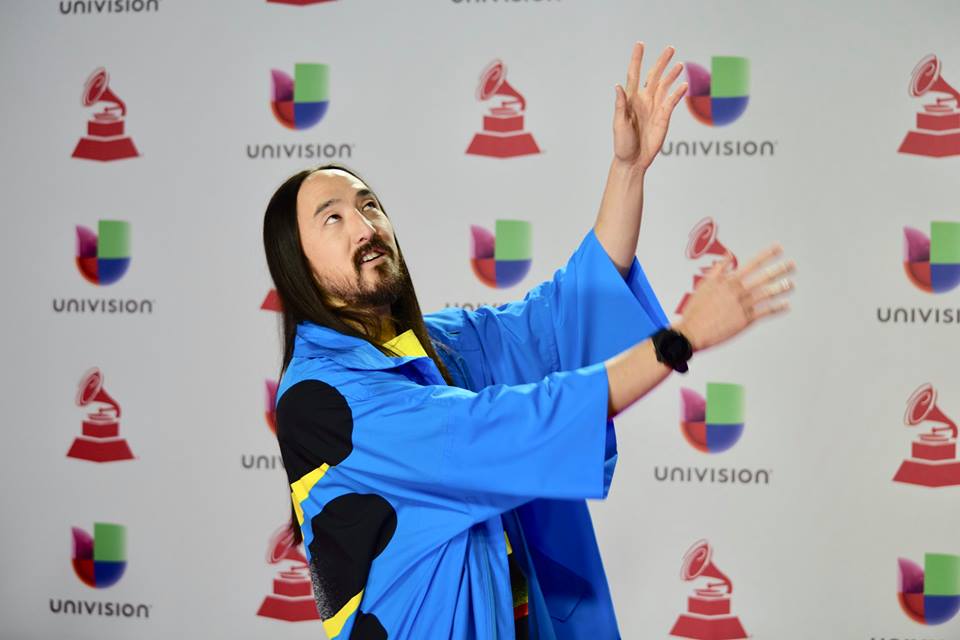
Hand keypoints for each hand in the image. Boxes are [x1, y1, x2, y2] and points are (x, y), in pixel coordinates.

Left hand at [613, 42, 687, 171]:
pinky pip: (672, 101)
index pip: (633, 75)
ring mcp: (655, 107)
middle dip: (661, 62)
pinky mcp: (664, 117)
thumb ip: (620, 105)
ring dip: (671, 74)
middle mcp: (643, 100)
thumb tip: (618, 86)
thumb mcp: (619, 124)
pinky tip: (684, 84)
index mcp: (630, 99)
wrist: (633, 160)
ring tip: (679, 64)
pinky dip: (678, 93)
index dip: (636, 59)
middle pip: (653, 76)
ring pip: (665, 86)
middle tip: (670, 48)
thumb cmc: (622, 143)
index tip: (640, 44)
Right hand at [675, 245, 794, 351]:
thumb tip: (727, 256)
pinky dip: (777, 308)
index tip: (778, 248)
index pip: (752, 264)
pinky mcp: (745, 320)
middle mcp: (738, 291)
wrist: (692, 331)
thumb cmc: (695, 309)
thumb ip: (718, 270)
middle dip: (780, 269)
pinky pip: (765, 312)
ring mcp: (743, 306)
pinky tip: (786, 304)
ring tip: (791, 283)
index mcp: (728, 281)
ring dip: (781, 288)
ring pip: (767, 294)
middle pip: (764, 277)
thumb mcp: (704, 285)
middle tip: (792, 264)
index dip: (767, 255)